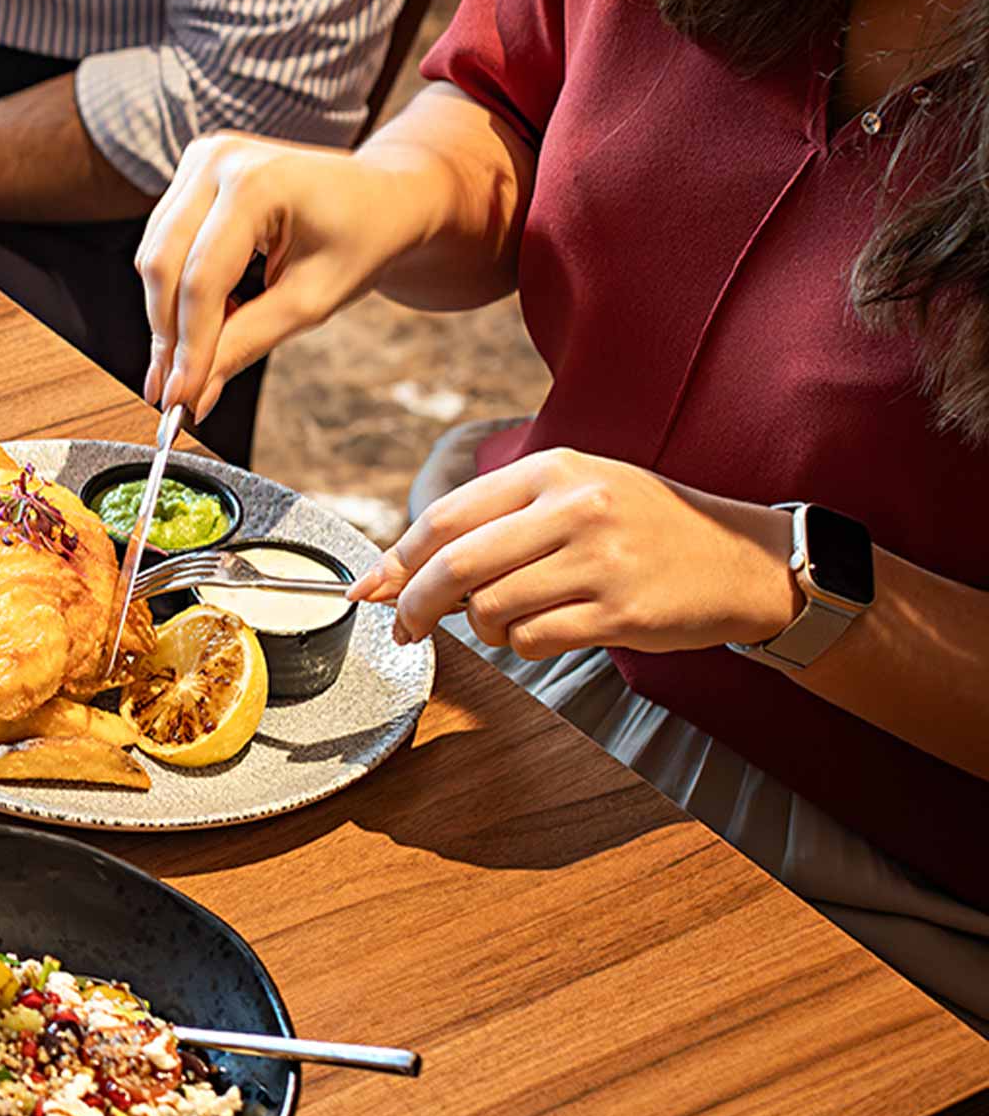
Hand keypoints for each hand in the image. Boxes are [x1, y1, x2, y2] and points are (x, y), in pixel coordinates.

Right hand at [132, 132, 435, 418]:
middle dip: (168, 335)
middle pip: (163, 265)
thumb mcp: (312, 301)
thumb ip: (247, 343)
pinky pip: (163, 241)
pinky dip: (177, 288)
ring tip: (206, 351)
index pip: (201, 279)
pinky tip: (212, 312)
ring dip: (170, 314)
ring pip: (154, 255)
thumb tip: (194, 393)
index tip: (179, 400)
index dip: (188, 346)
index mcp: (257, 183)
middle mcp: (219, 160)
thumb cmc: (362, 239)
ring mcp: (202, 159)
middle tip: (173, 391)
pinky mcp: (194, 171)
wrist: (383, 196)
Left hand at [351, 448, 799, 657]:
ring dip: (484, 630)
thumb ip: (497, 522)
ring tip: (510, 622)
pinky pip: (534, 640)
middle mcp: (574, 507)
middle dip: (414, 604)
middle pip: (455, 566)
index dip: (397, 560)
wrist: (746, 559)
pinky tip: (549, 632)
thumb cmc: (647, 528)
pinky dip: (524, 646)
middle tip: (406, 627)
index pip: (446, 516)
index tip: (369, 590)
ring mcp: (599, 559)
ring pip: (491, 610)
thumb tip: (403, 570)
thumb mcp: (578, 493)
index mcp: (553, 469)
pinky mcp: (619, 610)